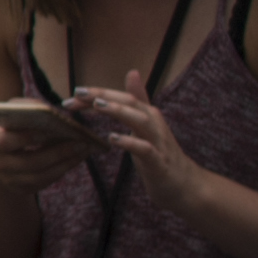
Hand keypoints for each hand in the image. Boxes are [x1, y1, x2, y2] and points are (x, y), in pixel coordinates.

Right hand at [0, 109, 93, 200]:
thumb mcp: (7, 115)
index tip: (50, 130)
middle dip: (58, 152)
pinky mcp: (22, 189)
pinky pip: (45, 182)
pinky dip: (62, 170)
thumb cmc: (4, 129)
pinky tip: (75, 158)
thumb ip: (25, 108)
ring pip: (42, 175)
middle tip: (80, 142)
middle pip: (31, 162)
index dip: (28, 137)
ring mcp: (10, 180)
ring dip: (65, 163)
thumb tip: (52, 112)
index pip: (8, 141)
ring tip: (83, 150)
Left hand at [64, 74, 209, 211]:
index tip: (73, 93)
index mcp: (148, 114)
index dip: (98, 93)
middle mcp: (154, 123)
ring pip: (140, 120)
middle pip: (130, 102)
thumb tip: (132, 72)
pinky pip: (145, 149)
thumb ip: (138, 100)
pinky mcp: (159, 162)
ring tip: (97, 105)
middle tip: (77, 93)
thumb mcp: (146, 125)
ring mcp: (158, 142)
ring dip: (118, 111)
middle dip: (103, 95)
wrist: (184, 184)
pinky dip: (130, 142)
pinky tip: (112, 138)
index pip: (121, 97)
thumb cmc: (160, 153)